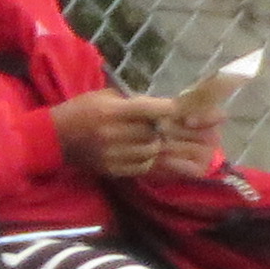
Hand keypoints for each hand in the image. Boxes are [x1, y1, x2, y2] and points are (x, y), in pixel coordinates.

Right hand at [49, 89, 198, 180]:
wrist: (54, 139)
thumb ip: (134, 103)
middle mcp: (114, 135)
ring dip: (180, 150)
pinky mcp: (116, 171)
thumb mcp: (104, 97)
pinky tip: (187, 165)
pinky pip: (147, 170)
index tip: (197, 109)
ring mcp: (115, 156)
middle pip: (158, 134)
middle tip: (215, 128)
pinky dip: (167, 166)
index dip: (175, 111)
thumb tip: (166, 108)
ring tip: (208, 149)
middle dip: (187, 131)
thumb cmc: (81, 110)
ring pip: (156, 154)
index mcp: (112, 112)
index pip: (149, 111)